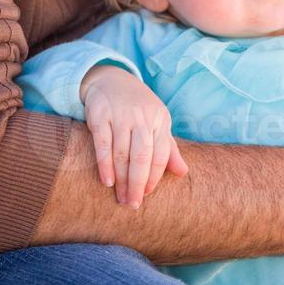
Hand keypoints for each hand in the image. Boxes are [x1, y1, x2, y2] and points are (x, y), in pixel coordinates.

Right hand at [81, 65, 187, 208]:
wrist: (111, 80)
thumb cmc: (139, 108)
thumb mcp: (158, 123)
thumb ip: (168, 149)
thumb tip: (183, 173)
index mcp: (160, 120)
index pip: (160, 154)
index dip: (154, 176)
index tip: (146, 195)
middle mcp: (142, 117)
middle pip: (142, 156)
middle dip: (138, 183)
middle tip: (133, 204)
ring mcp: (121, 115)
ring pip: (122, 152)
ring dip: (122, 178)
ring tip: (120, 198)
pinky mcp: (100, 114)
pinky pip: (103, 143)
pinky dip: (105, 164)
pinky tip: (107, 181)